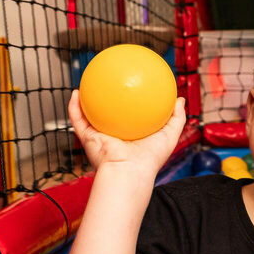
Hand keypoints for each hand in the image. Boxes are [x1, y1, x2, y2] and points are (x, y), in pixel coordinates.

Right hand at [68, 90, 186, 175]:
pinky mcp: (87, 138)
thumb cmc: (150, 159)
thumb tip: (179, 99)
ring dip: (85, 100)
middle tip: (109, 82)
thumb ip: (176, 118)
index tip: (133, 87)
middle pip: (109, 114)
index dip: (131, 103)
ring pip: (89, 115)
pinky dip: (74, 107)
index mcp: (132, 135)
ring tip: (87, 82)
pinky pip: (78, 120)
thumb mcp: (170, 135)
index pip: (131, 117)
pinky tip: (75, 92)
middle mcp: (114, 135)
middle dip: (107, 99)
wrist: (129, 172)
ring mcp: (99, 136)